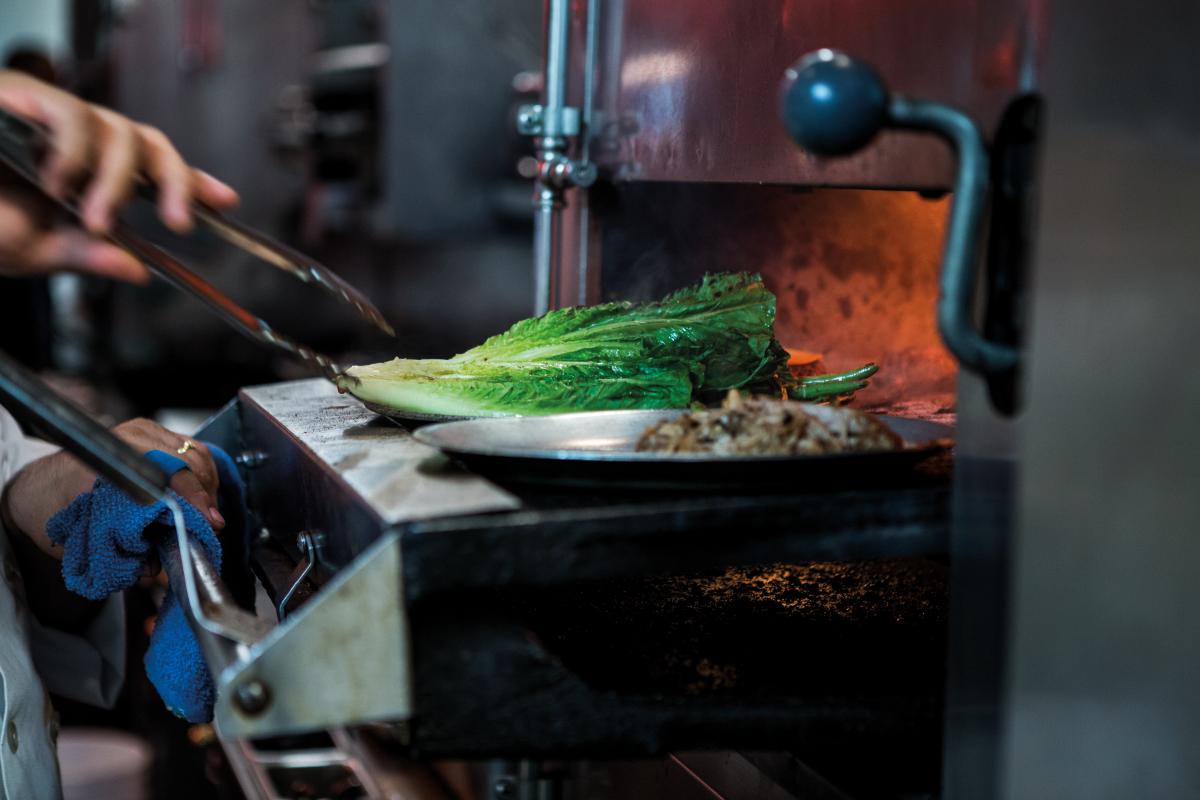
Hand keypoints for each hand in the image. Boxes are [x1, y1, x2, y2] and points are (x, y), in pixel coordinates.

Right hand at [0, 70, 238, 281]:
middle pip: (149, 144)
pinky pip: (71, 114)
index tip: (226, 202)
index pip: (152, 169)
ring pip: (119, 130)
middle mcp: (75, 140)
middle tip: (178, 221)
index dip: (192, 181)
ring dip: (117, 181)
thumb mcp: (29, 249)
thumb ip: (81, 255)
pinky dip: (75, 152)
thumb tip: (135, 271)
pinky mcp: (20, 96)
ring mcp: (48, 115)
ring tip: (94, 216)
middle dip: (178, 181)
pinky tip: (58, 181)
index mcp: (85, 174)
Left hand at [1, 418, 224, 559]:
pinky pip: (191, 448)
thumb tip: (155, 568)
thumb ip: (120, 554)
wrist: (39, 487)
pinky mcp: (150, 432)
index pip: (164, 472)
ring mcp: (140, 431)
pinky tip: (199, 495)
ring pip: (195, 453)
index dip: (191, 496)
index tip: (208, 519)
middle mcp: (125, 439)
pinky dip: (202, 472)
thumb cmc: (54, 511)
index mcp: (105, 461)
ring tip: (207, 512)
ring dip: (207, 484)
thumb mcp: (80, 539)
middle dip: (205, 495)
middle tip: (211, 525)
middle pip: (187, 461)